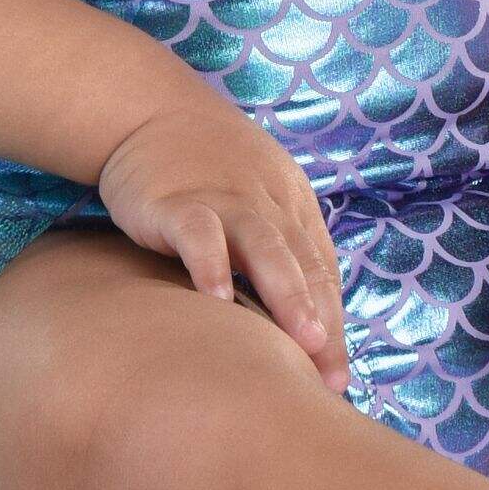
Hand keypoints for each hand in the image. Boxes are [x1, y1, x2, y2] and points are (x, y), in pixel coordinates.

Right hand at [97, 97, 353, 394]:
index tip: (337, 378)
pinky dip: (211, 264)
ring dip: (288, 293)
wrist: (150, 111)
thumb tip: (292, 325)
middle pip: (304, 264)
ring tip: (303, 340)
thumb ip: (273, 251)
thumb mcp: (252, 201)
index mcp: (291, 207)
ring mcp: (224, 199)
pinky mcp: (178, 202)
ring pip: (266, 246)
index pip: (322, 270)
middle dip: (323, 319)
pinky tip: (214, 302)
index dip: (334, 323)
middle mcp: (267, 203)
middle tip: (333, 374)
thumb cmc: (204, 170)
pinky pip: (199, 233)